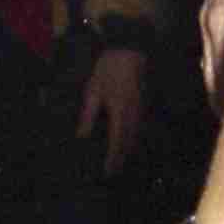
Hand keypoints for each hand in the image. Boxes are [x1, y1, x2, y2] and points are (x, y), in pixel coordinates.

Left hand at [75, 43, 146, 177]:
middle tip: (112, 173)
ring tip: (118, 162)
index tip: (107, 173)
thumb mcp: (93, 92)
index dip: (112, 160)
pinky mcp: (142, 104)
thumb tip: (81, 137)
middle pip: (128, 144)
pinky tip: (126, 140)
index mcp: (120, 114)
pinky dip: (132, 138)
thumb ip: (88, 116)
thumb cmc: (109, 70)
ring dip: (127, 150)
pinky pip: (138, 127)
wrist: (130, 50)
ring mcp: (140, 110)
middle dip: (121, 159)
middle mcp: (133, 116)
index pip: (117, 144)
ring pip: (135, 136)